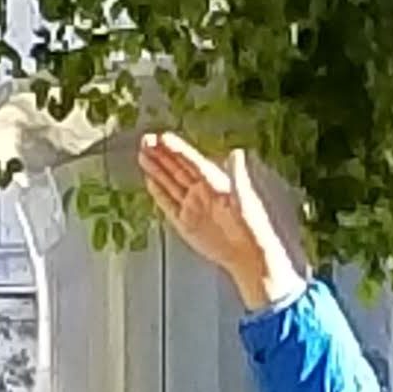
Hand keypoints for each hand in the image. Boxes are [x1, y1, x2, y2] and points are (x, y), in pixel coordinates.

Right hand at [137, 133, 306, 313]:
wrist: (246, 254)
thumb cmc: (250, 225)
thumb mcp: (243, 197)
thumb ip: (236, 174)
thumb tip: (237, 152)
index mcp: (214, 183)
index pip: (190, 162)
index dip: (176, 149)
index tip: (162, 138)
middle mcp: (202, 192)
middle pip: (176, 169)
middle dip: (161, 155)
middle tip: (145, 140)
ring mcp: (192, 206)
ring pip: (169, 184)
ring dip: (156, 170)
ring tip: (142, 155)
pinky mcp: (185, 222)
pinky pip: (168, 204)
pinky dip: (158, 192)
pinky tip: (150, 180)